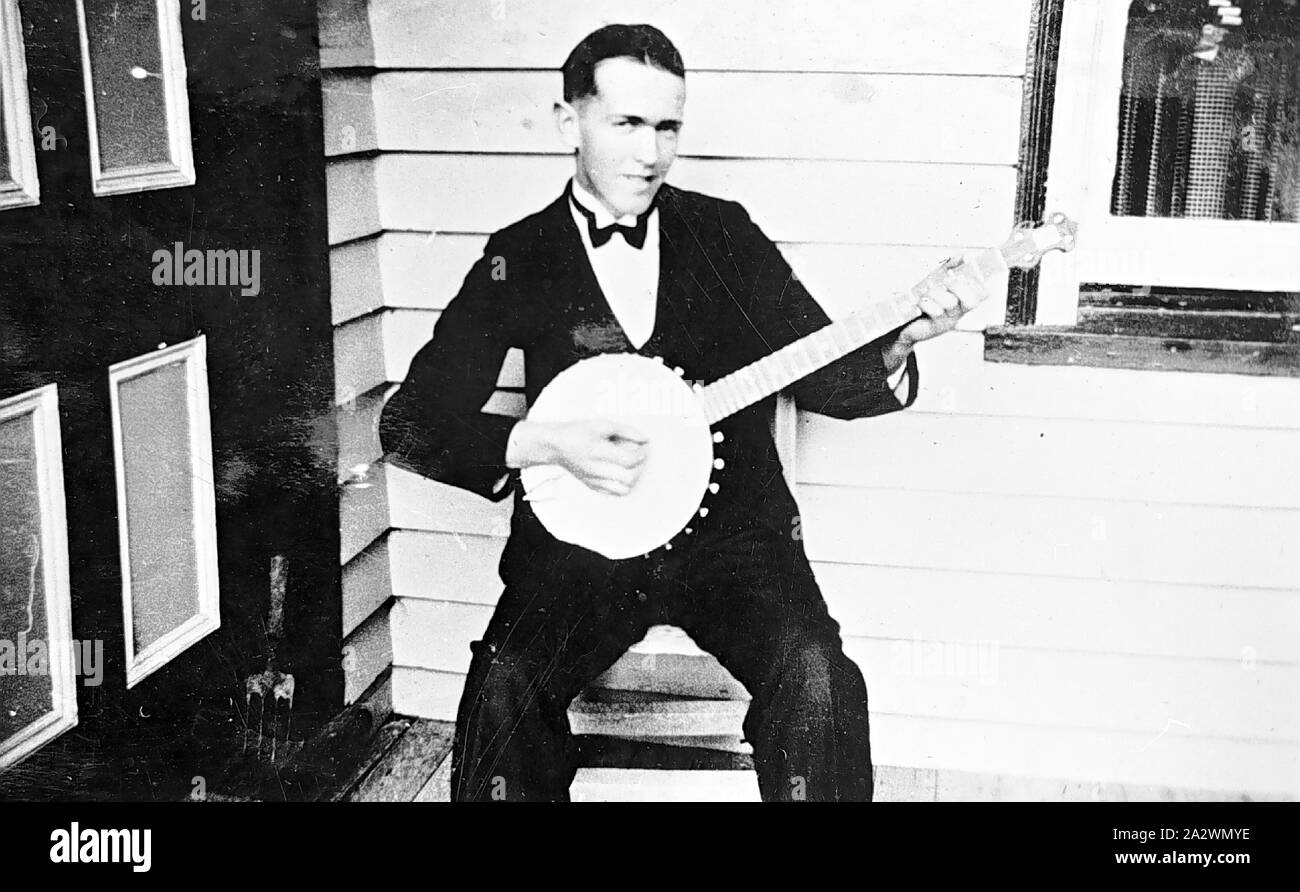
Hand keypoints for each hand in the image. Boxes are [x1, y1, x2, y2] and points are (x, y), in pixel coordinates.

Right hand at [508, 418, 647, 495]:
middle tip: (638, 458)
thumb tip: (645, 439)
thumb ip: (626, 431)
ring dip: (631, 479)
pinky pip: (613, 492)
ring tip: (629, 467)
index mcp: (598, 451)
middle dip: (639, 468)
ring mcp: (593, 480)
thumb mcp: (602, 425)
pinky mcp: (591, 486)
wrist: (556, 445)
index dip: (641, 455)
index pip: (629, 460)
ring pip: (623, 489)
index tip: (642, 448)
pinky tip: (619, 473)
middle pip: (629, 478)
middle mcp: (595, 469)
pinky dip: (621, 485)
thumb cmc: (579, 432)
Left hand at [896, 256, 990, 348]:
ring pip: (950, 304)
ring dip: (936, 293)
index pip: (983, 294)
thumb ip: (952, 264)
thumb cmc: (927, 296)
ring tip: (925, 291)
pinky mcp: (937, 327)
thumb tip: (965, 256)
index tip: (963, 276)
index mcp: (965, 298)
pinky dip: (926, 303)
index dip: (979, 285)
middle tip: (945, 281)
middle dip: (958, 287)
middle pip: (971, 302)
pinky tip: (920, 302)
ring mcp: (950, 320)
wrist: (906, 315)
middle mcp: (960, 311)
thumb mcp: (938, 277)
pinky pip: (935, 312)